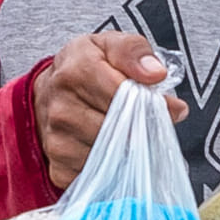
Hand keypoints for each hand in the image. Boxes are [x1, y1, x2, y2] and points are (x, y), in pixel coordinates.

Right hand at [34, 33, 187, 191]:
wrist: (48, 94)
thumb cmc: (84, 68)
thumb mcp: (108, 44)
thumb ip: (134, 51)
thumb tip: (156, 74)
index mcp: (75, 71)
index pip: (124, 95)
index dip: (153, 102)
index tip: (171, 107)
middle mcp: (62, 109)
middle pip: (122, 129)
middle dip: (145, 127)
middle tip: (152, 122)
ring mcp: (58, 142)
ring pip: (115, 155)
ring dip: (131, 148)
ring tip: (130, 133)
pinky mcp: (60, 169)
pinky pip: (102, 175)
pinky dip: (115, 167)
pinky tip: (114, 150)